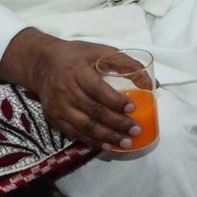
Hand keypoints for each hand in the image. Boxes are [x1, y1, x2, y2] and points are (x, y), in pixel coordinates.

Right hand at [0, 29, 139, 148]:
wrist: (42, 64)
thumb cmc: (77, 56)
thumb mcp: (101, 51)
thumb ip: (127, 64)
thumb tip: (153, 84)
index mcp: (77, 71)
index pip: (98, 89)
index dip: (115, 101)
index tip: (133, 107)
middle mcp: (65, 91)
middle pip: (93, 111)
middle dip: (117, 123)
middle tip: (136, 130)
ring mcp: (58, 107)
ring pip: (84, 126)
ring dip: (107, 136)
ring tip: (126, 142)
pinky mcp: (54, 118)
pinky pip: (74, 133)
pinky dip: (91, 141)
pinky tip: (107, 145)